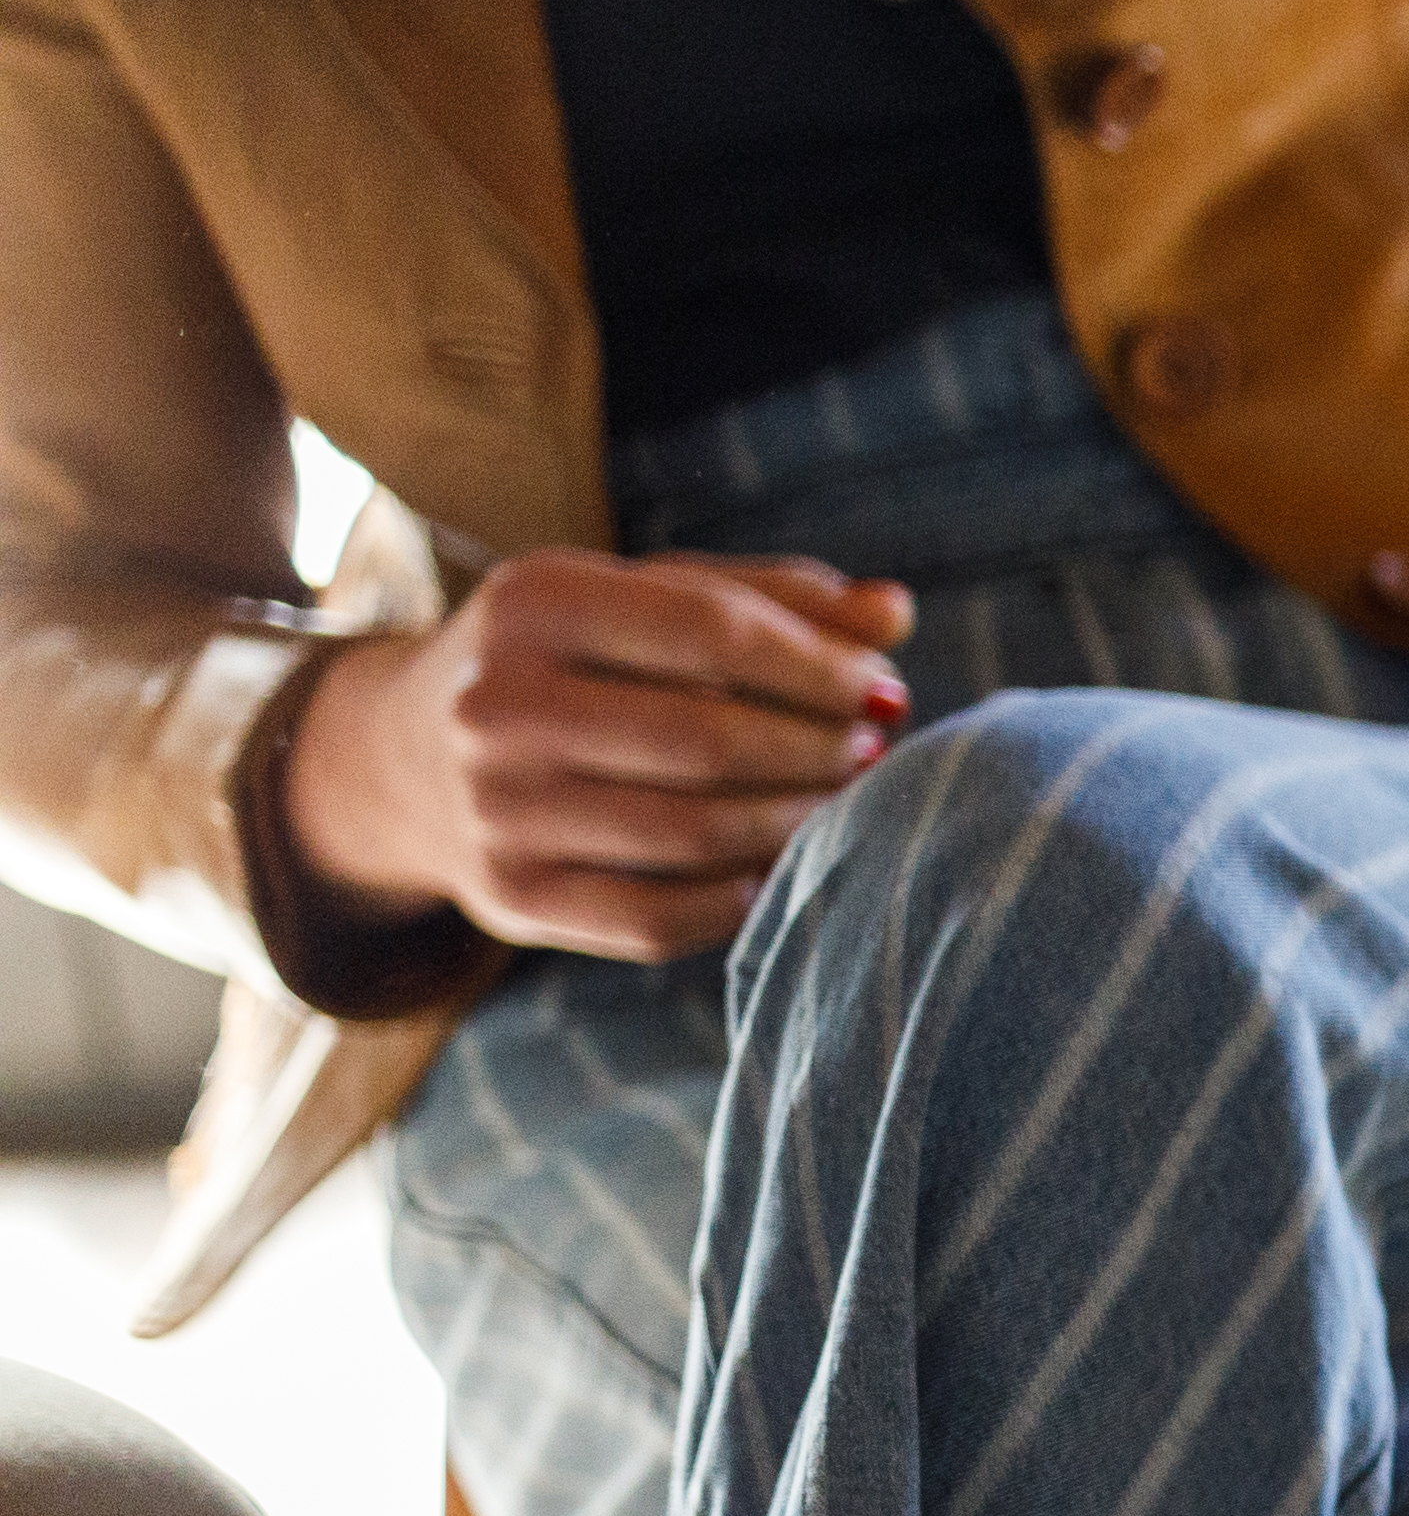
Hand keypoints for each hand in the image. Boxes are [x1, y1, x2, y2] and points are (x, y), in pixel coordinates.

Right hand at [282, 551, 914, 964]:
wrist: (407, 758)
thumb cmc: (573, 660)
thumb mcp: (646, 599)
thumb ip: (772, 598)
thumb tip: (894, 613)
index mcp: (532, 603)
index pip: (714, 631)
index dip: (820, 668)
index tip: (882, 690)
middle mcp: (497, 706)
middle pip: (710, 739)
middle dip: (819, 750)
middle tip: (873, 752)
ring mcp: (496, 811)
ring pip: (695, 832)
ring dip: (798, 822)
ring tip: (843, 802)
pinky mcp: (511, 900)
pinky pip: (662, 916)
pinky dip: (744, 894)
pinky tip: (781, 863)